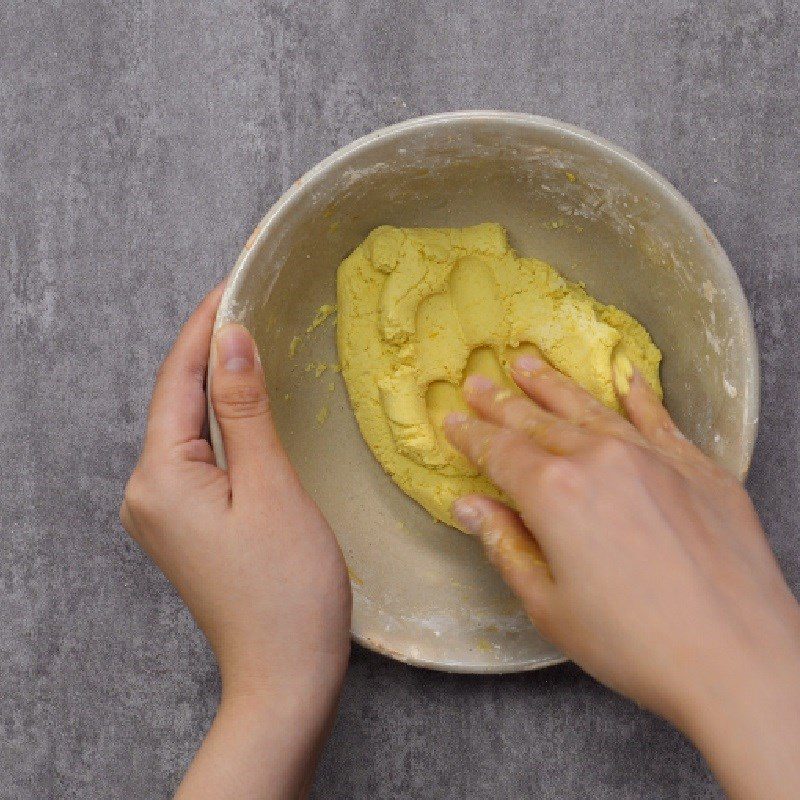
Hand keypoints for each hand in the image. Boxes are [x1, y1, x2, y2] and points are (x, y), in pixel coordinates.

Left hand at [120, 285, 350, 797]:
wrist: (285, 673)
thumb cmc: (287, 589)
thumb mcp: (271, 486)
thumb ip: (245, 410)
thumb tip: (231, 338)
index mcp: (160, 478)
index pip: (178, 378)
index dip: (205, 325)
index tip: (234, 282)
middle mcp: (147, 491)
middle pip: (177, 398)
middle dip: (210, 347)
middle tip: (249, 299)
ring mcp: (162, 510)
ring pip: (189, 425)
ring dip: (218, 382)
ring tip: (251, 336)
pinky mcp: (185, 522)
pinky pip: (199, 453)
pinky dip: (223, 419)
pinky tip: (246, 400)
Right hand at [444, 353, 799, 799]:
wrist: (739, 658)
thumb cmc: (635, 644)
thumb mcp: (549, 606)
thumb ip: (505, 546)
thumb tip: (469, 506)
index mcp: (555, 495)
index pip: (500, 452)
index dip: (471, 435)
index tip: (452, 420)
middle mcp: (600, 460)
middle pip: (538, 422)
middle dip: (502, 402)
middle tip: (477, 381)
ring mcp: (652, 457)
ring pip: (589, 409)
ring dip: (552, 386)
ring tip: (527, 363)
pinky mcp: (696, 466)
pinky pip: (658, 418)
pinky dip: (638, 395)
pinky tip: (625, 375)